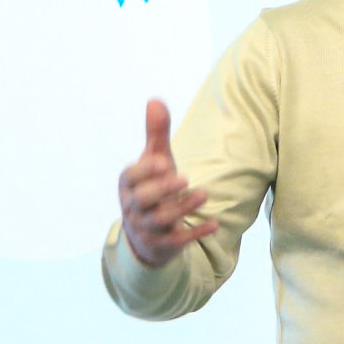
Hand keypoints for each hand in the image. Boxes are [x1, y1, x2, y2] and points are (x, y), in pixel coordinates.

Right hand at [117, 99, 215, 266]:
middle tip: (183, 177)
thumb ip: (155, 134)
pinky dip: (195, 233)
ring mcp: (147, 227)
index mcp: (129, 184)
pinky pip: (177, 241)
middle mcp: (134, 207)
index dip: (146, 171)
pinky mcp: (163, 244)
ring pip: (159, 220)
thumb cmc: (152, 189)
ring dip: (182, 208)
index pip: (131, 177)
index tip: (164, 162)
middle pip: (142, 199)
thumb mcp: (154, 161)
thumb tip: (155, 99)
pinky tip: (214, 225)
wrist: (146, 236)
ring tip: (204, 193)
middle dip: (162, 189)